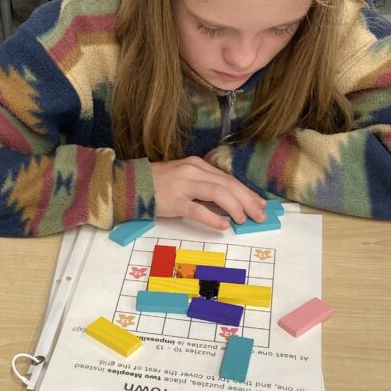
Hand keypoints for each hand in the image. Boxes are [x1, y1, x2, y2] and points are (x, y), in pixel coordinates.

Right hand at [151, 157, 265, 230]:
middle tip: (260, 215)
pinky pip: (198, 209)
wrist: (130, 186)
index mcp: (196, 165)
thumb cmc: (157, 185)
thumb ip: (203, 186)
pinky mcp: (173, 201)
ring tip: (244, 220)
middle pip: (228, 184)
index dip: (246, 192)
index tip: (259, 203)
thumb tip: (228, 203)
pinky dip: (214, 218)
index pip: (227, 178)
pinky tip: (224, 226)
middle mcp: (192, 171)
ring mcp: (183, 185)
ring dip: (235, 207)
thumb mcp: (183, 178)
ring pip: (218, 193)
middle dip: (247, 200)